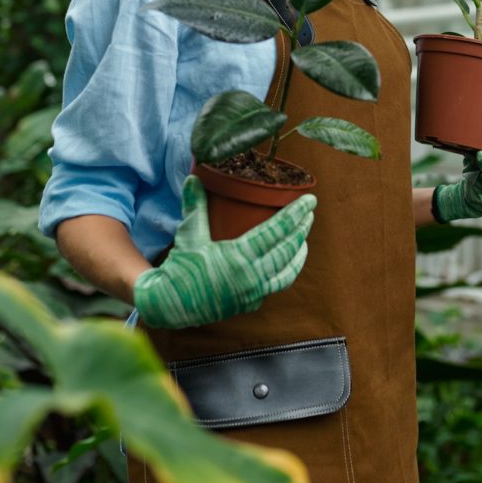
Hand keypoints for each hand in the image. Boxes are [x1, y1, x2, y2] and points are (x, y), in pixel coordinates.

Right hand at [132, 175, 315, 328]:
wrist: (171, 305)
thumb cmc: (180, 268)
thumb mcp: (189, 234)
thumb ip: (194, 205)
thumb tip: (194, 177)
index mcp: (239, 256)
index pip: (276, 231)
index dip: (295, 214)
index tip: (310, 201)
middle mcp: (251, 276)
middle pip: (287, 250)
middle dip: (301, 230)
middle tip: (310, 213)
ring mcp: (253, 292)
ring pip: (286, 272)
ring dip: (298, 253)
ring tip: (304, 239)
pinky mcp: (250, 303)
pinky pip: (275, 285)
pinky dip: (285, 271)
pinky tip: (286, 262)